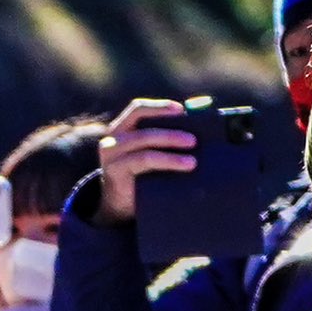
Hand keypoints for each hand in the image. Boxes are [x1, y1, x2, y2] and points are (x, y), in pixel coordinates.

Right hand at [93, 99, 195, 225]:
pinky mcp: (115, 173)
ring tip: (192, 162)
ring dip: (172, 154)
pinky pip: (143, 163)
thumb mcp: (150, 149)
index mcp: (121, 129)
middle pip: (144, 130)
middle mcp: (112, 141)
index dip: (160, 107)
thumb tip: (200, 110)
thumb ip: (167, 131)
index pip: (138, 109)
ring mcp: (112, 158)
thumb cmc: (142, 171)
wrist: (121, 203)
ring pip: (145, 150)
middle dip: (171, 134)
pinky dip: (166, 163)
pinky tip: (181, 167)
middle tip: (194, 141)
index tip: (182, 111)